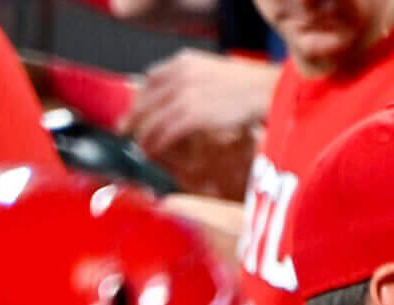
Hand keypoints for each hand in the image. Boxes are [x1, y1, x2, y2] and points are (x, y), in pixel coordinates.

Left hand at [126, 52, 274, 195]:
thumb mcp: (217, 73)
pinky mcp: (192, 115)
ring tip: (139, 147)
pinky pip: (166, 132)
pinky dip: (156, 143)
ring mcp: (185, 95)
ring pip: (153, 118)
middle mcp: (179, 76)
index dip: (140, 96)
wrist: (268, 91)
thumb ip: (197, 81)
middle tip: (125, 130)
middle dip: (134, 117)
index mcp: (185, 62)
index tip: (137, 108)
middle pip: (147, 99)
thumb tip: (187, 97)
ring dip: (143, 134)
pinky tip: (152, 152)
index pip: (151, 78)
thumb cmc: (251, 86)